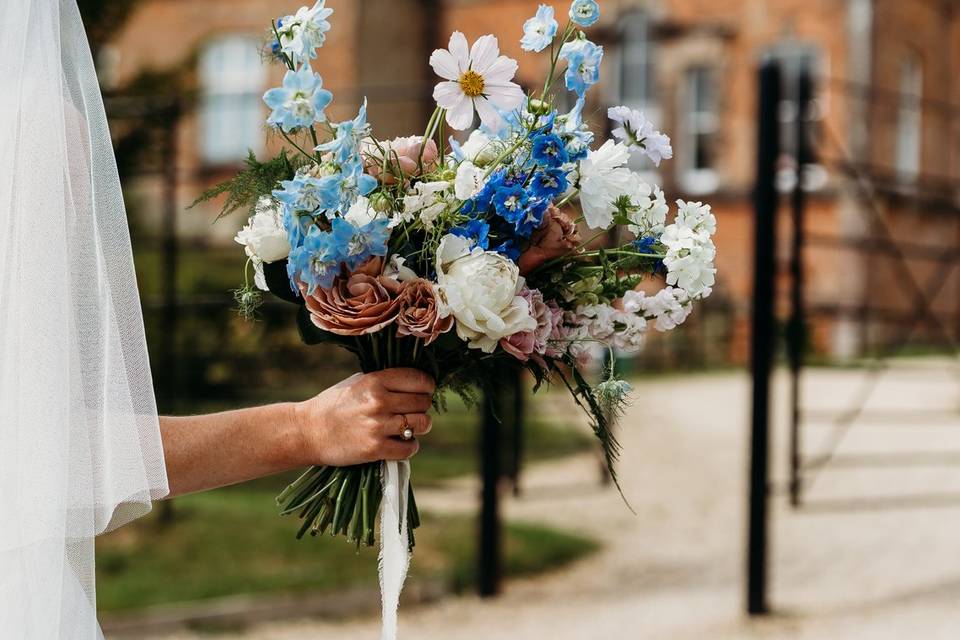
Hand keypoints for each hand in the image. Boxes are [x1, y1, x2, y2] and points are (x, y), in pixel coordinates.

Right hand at [294, 368, 435, 466]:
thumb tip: (418, 383)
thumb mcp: (358, 382)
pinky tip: (400, 444)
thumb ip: (386, 381)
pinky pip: (409, 448)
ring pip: (422, 424)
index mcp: (375, 381)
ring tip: (409, 427)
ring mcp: (377, 426)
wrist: (308, 432)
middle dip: (422, 407)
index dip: (427, 385)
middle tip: (413, 411)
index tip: (425, 390)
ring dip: (420, 427)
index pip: (419, 379)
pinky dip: (409, 447)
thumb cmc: (335, 404)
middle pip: (423, 402)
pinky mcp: (375, 449)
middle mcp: (378, 402)